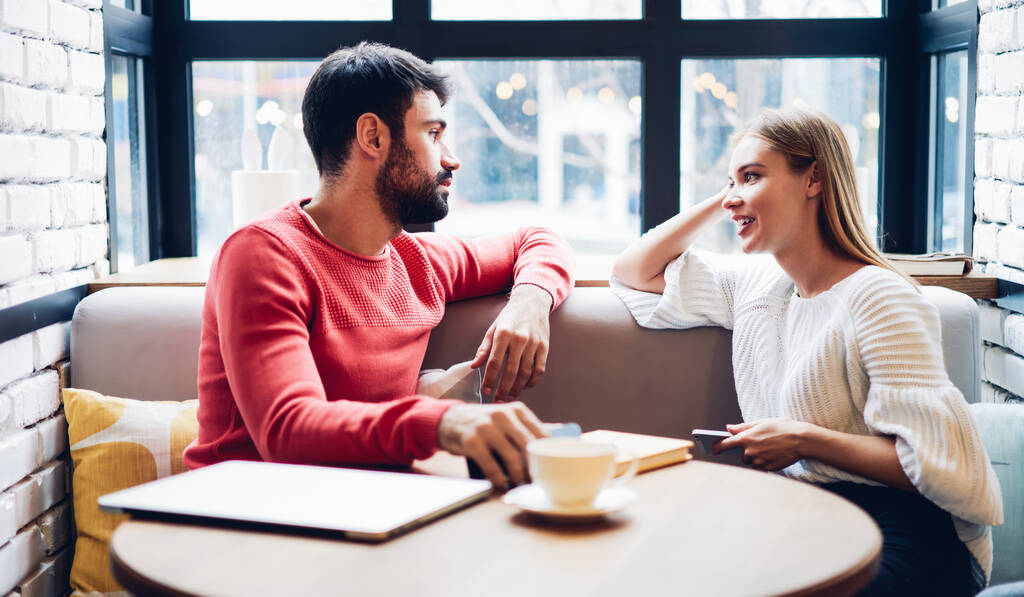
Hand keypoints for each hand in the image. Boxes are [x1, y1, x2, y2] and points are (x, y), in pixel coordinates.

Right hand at [437, 402, 547, 487]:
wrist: (449, 420)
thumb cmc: (483, 423)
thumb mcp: (506, 418)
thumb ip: (528, 427)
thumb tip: (558, 435)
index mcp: (516, 410)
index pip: (541, 434)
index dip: (548, 454)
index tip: (552, 469)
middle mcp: (503, 415)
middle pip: (529, 446)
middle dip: (536, 467)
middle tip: (539, 481)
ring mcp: (487, 427)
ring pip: (512, 457)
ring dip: (518, 475)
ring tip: (520, 484)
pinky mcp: (472, 441)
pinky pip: (491, 465)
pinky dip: (498, 477)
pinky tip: (501, 483)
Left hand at [471, 284, 552, 401]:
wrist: (532, 302)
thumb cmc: (509, 317)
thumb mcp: (493, 328)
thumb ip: (484, 348)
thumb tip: (474, 366)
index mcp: (503, 334)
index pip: (495, 363)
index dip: (490, 380)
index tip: (486, 392)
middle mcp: (519, 339)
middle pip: (511, 372)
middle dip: (503, 389)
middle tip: (497, 400)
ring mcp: (534, 344)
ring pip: (526, 373)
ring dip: (517, 388)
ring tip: (508, 396)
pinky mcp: (544, 347)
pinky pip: (539, 369)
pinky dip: (532, 381)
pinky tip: (525, 387)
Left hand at [714, 419, 812, 470]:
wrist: (801, 440)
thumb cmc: (782, 428)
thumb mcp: (761, 422)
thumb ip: (743, 427)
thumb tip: (729, 428)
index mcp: (745, 438)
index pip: (724, 445)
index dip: (717, 447)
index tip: (712, 449)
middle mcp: (749, 452)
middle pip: (741, 455)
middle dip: (747, 451)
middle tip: (760, 443)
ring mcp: (758, 462)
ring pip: (751, 462)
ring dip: (755, 457)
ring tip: (769, 448)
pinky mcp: (767, 469)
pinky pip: (760, 467)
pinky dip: (763, 462)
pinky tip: (773, 454)